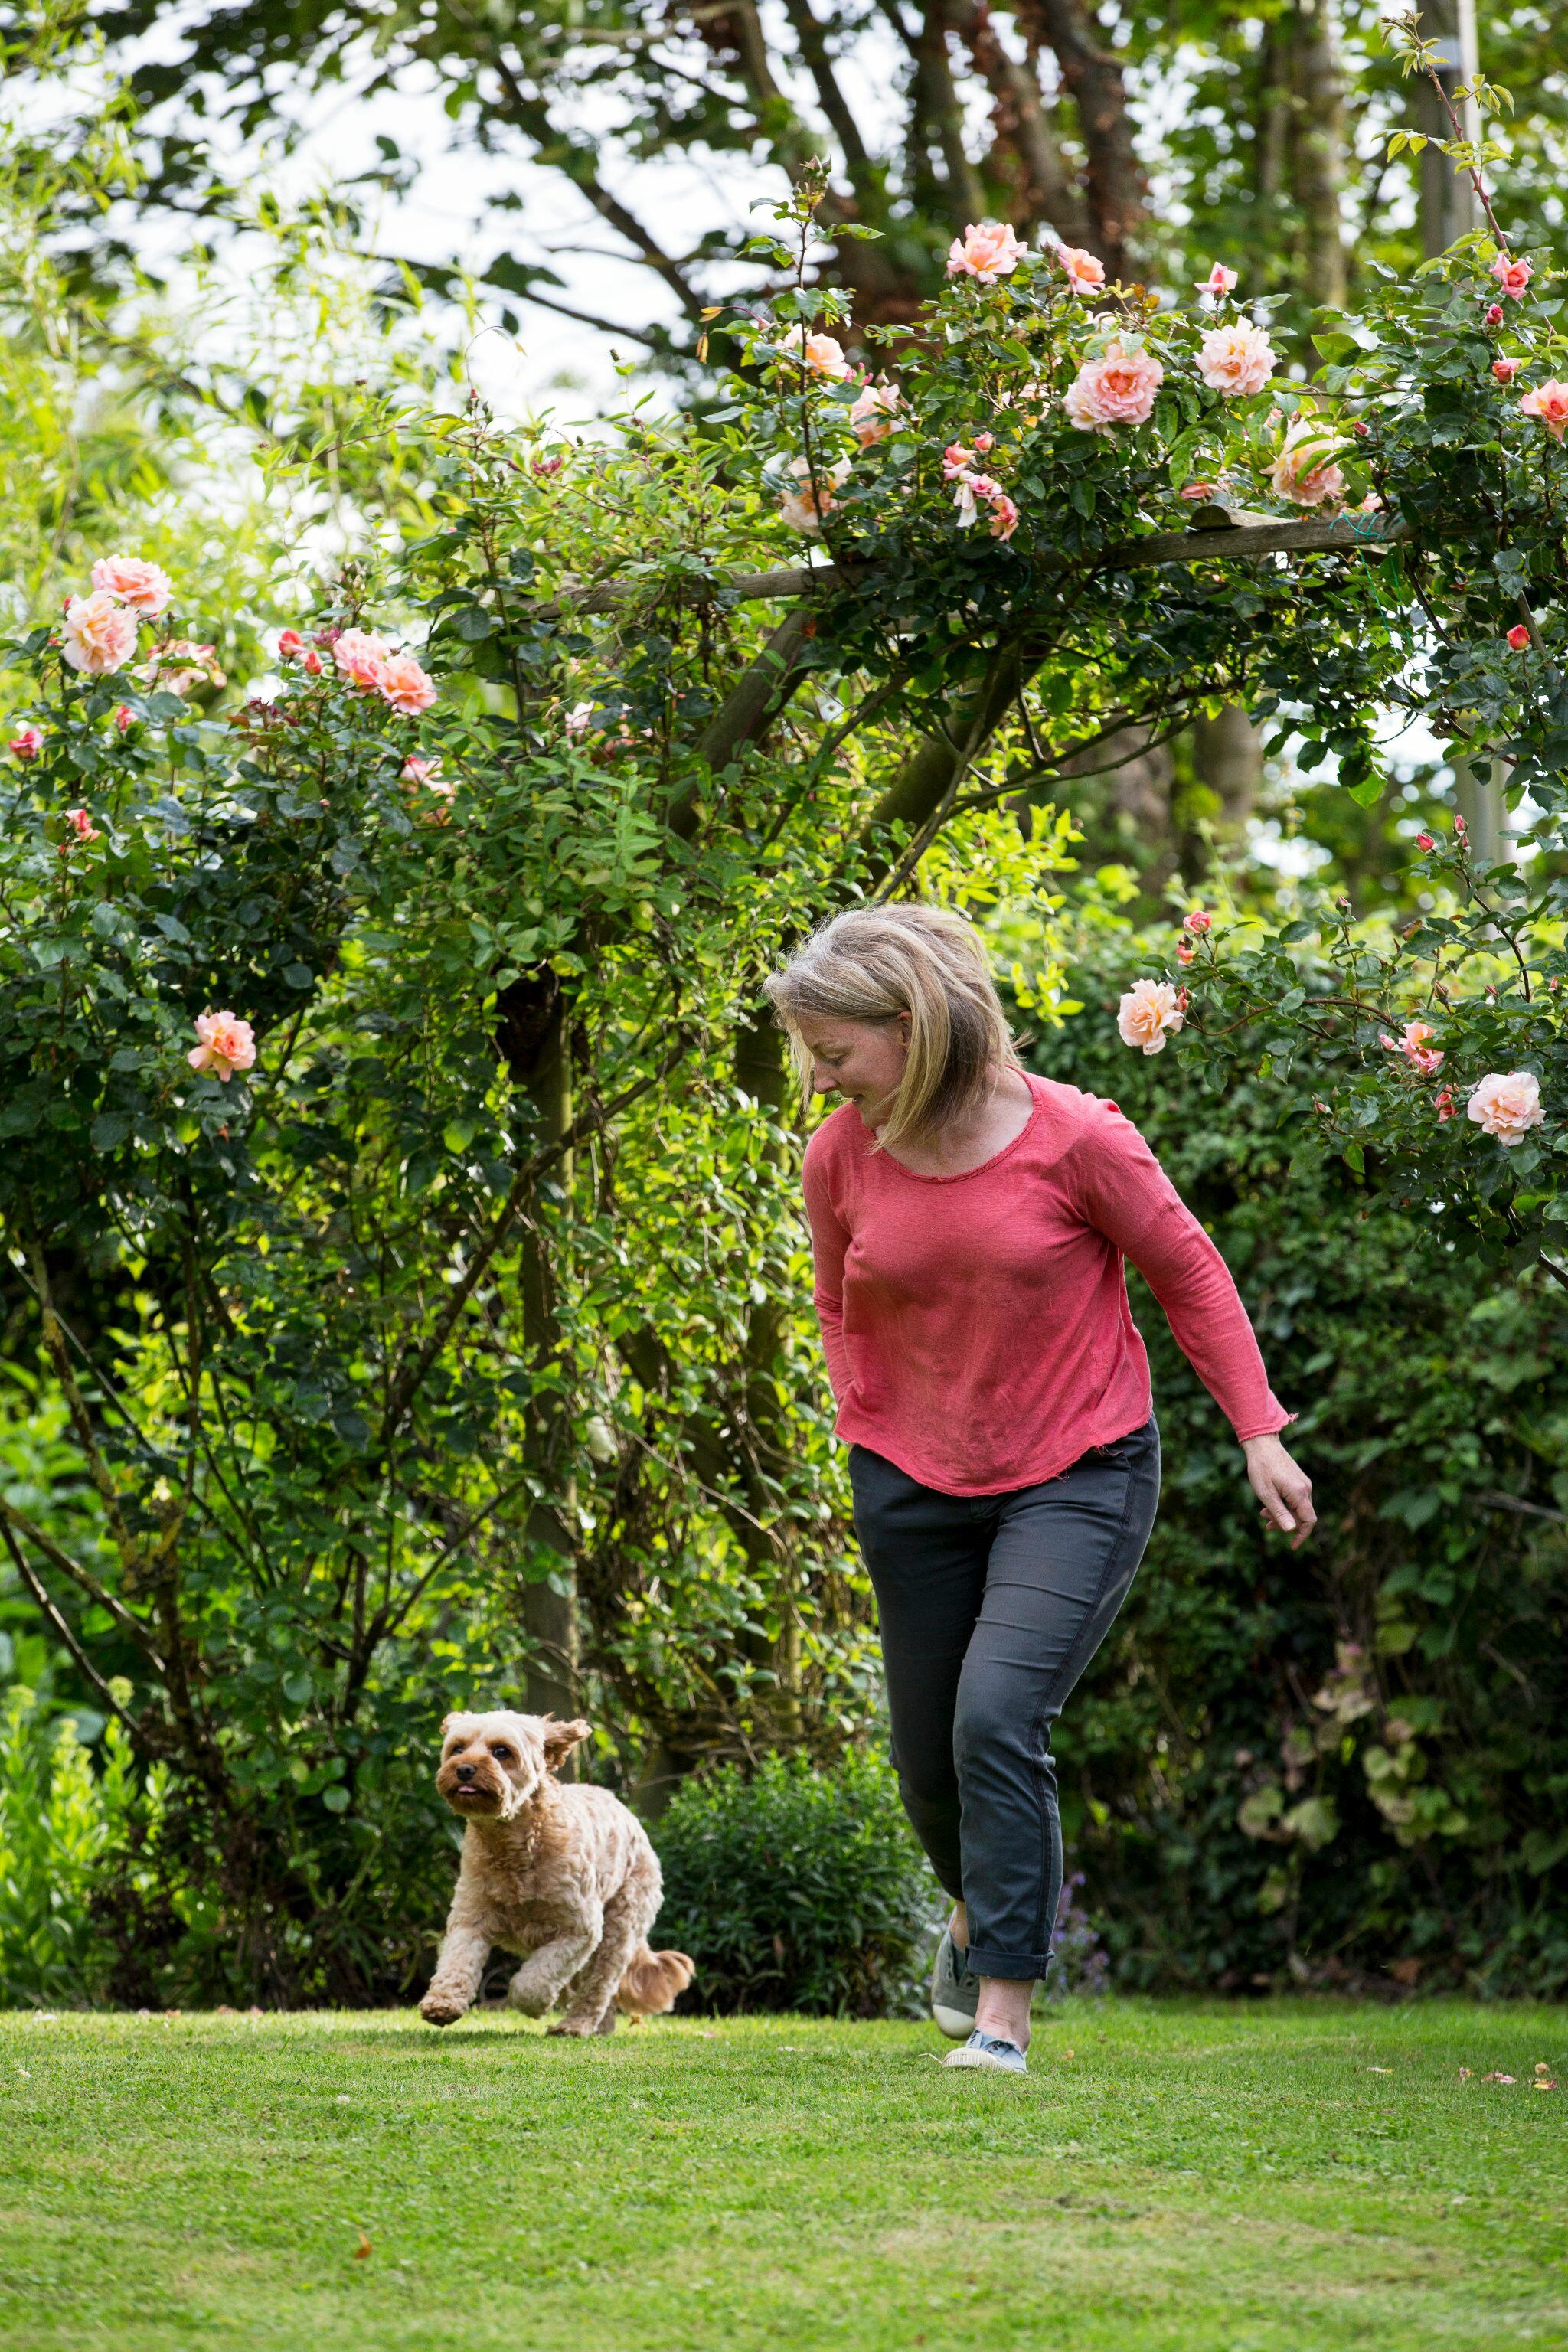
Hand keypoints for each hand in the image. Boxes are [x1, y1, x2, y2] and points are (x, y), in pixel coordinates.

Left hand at [1242, 1433, 1315, 1549]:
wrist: (1262, 1444)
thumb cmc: (1261, 1468)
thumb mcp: (1267, 1494)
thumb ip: (1280, 1513)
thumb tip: (1292, 1531)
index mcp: (1299, 1493)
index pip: (1309, 1521)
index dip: (1302, 1536)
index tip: (1292, 1546)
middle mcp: (1306, 1488)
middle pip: (1302, 1516)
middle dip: (1285, 1523)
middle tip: (1265, 1523)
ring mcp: (1303, 1483)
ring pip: (1297, 1507)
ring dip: (1282, 1514)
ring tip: (1263, 1513)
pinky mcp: (1298, 1480)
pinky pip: (1295, 1499)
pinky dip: (1284, 1505)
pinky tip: (1269, 1503)